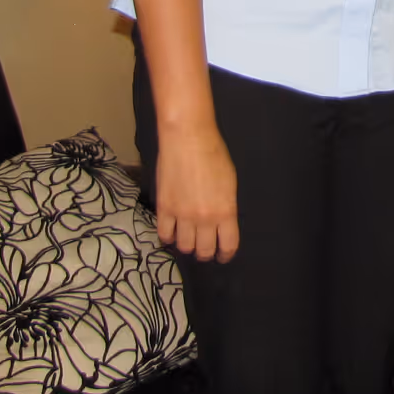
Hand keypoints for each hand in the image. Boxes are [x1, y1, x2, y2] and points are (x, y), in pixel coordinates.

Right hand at [154, 121, 239, 261]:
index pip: (227, 246)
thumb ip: (226, 207)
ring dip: (187, 245)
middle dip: (206, 252)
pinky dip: (168, 237)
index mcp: (225, 211)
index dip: (225, 254)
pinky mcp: (164, 208)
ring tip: (188, 238)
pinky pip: (164, 235)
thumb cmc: (214, 154)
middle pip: (204, 251)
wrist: (187, 138)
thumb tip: (222, 223)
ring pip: (184, 246)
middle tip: (205, 248)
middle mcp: (204, 218)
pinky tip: (172, 232)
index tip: (223, 255)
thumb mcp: (230, 182)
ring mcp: (182, 215)